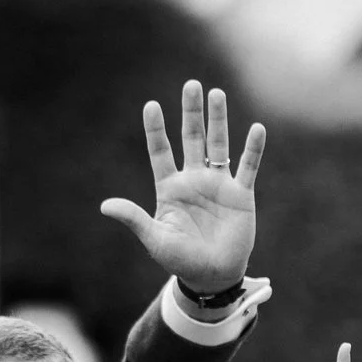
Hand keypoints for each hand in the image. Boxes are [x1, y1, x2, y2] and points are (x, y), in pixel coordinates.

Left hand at [99, 80, 266, 290]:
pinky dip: (253, 149)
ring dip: (218, 120)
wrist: (212, 276)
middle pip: (192, 138)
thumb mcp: (154, 239)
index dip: (156, 130)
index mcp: (170, 188)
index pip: (161, 152)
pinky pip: (248, 167)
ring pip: (218, 144)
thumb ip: (134, 218)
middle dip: (191, 113)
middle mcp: (194, 180)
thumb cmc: (180, 259)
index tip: (151, 105)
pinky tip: (256, 128)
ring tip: (216, 93)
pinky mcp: (241, 195)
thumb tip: (104, 206)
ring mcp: (218, 185)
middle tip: (191, 85)